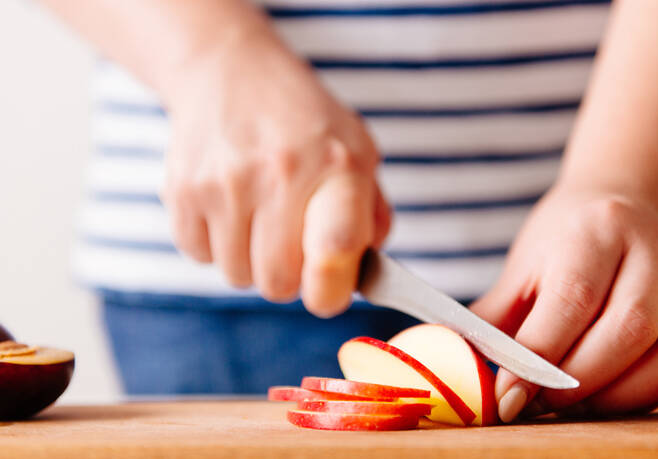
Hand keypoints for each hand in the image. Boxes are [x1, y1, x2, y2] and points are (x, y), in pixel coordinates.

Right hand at [161, 34, 389, 316]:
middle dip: (286, 276)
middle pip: (278, 283)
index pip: (337, 248)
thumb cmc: (304, 124)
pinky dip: (214, 244)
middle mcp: (281, 173)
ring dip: (249, 260)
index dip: (332, 287)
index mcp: (339, 165)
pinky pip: (199, 256)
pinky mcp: (182, 189)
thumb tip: (362, 275)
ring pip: (237, 276)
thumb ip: (371, 216)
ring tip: (257, 215)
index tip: (327, 290)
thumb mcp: (358, 151)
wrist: (230, 71)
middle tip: (290, 244)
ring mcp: (226, 181)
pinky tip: (227, 205)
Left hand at [470, 186, 657, 421]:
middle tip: (540, 404)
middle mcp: (648, 247)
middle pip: (624, 329)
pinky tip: (609, 396)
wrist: (624, 203)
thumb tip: (459, 365)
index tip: (509, 397)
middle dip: (577, 381)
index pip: (571, 300)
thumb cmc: (565, 239)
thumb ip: (496, 318)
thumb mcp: (524, 267)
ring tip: (571, 403)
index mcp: (593, 229)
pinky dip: (647, 391)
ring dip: (614, 394)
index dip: (539, 358)